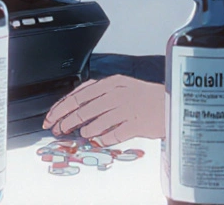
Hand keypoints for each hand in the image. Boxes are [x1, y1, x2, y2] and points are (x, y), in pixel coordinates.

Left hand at [42, 75, 165, 146]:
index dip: (61, 107)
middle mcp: (117, 93)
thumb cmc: (145, 97)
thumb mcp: (121, 87)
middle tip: (57, 130)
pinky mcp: (136, 123)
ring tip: (80, 135)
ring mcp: (127, 108)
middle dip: (66, 121)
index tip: (51, 117)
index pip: (78, 94)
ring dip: (83, 130)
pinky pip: (114, 134)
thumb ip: (100, 95)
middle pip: (83, 108)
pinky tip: (98, 141)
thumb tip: (76, 108)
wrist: (172, 103)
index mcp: (111, 82)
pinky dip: (102, 139)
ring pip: (96, 121)